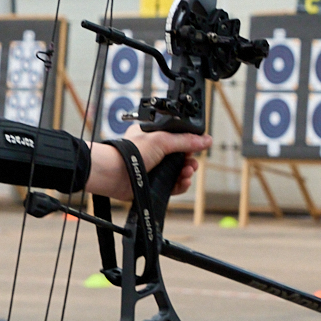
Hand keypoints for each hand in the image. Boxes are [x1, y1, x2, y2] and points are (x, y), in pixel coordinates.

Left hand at [87, 123, 210, 200]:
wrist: (115, 173)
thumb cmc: (130, 152)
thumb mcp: (162, 140)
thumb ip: (185, 141)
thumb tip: (205, 139)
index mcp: (153, 136)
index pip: (177, 138)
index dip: (189, 143)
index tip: (198, 147)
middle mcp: (153, 151)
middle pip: (180, 157)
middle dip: (189, 160)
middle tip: (192, 163)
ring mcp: (153, 168)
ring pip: (177, 171)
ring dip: (186, 172)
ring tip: (188, 172)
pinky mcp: (153, 183)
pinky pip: (173, 185)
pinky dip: (180, 184)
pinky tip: (183, 181)